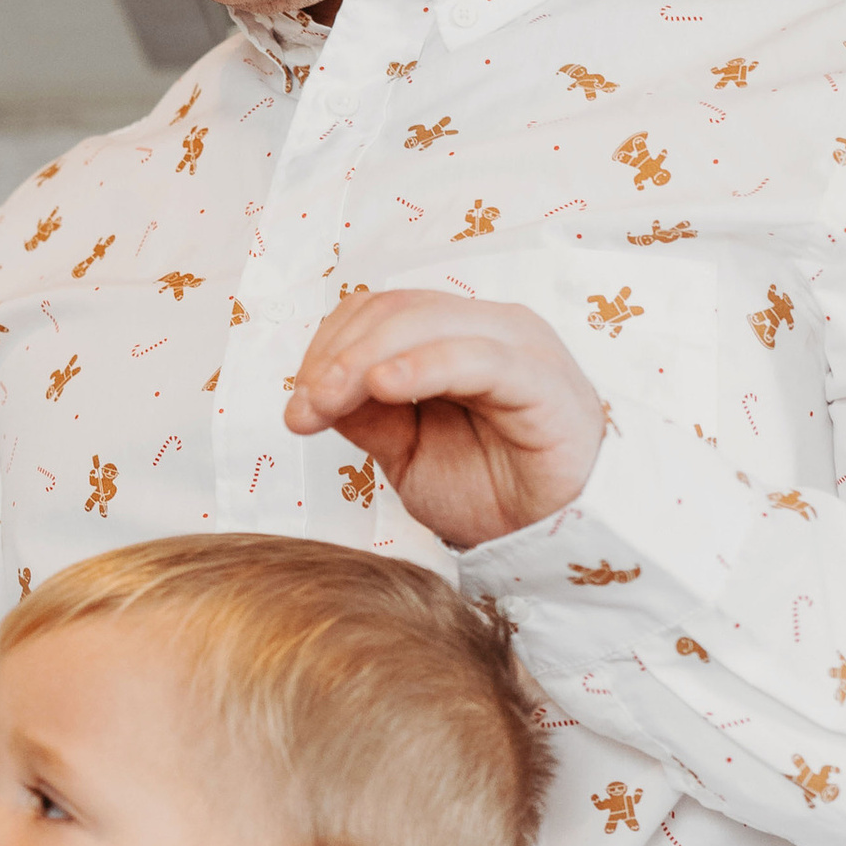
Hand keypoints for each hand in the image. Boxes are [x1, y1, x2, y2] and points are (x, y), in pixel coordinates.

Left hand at [284, 291, 605, 549]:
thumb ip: (366, 414)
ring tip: (328, 403)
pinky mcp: (542, 380)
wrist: (548, 534)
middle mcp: (486, 327)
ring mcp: (518, 347)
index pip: (376, 311)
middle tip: (304, 409)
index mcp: (453, 333)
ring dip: (364, 361)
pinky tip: (384, 387)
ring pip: (427, 323)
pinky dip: (424, 365)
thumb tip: (311, 394)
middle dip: (336, 358)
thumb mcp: (405, 450)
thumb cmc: (486, 485)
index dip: (326, 348)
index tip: (297, 407)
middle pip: (394, 311)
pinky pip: (478, 358)